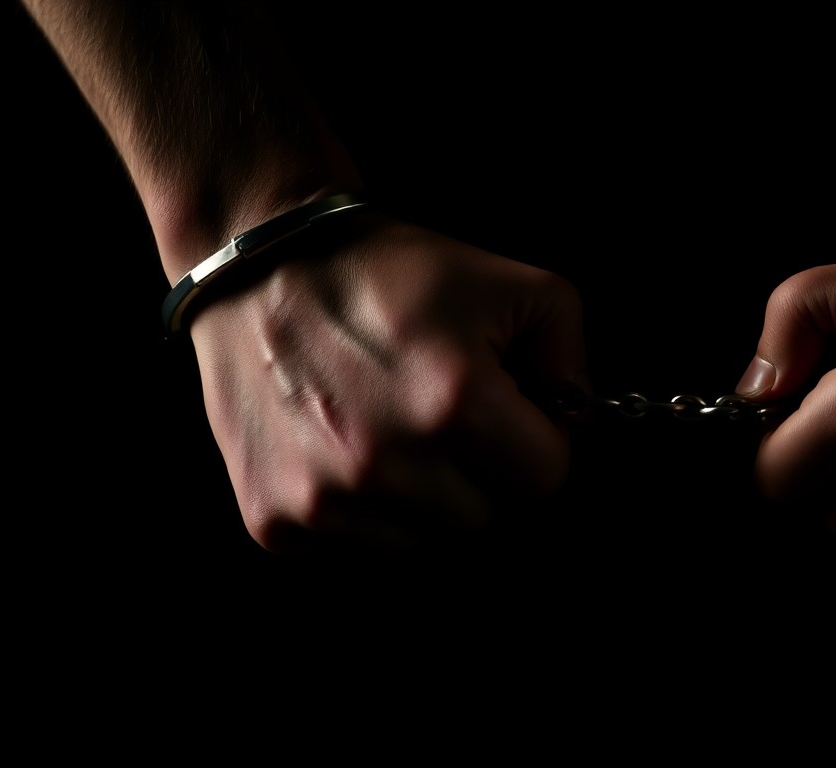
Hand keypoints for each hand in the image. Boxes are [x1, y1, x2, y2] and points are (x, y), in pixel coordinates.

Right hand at [189, 212, 586, 554]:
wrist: (258, 265)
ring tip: (389, 427)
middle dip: (478, 470)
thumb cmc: (389, 271)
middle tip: (441, 413)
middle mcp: (388, 463)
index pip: (546, 478)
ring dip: (420, 498)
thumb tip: (577, 415)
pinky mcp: (274, 520)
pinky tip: (340, 445)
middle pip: (485, 517)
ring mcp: (325, 499)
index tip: (509, 412)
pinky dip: (356, 510)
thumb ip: (568, 351)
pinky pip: (352, 547)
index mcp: (456, 404)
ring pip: (421, 543)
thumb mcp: (509, 281)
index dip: (538, 440)